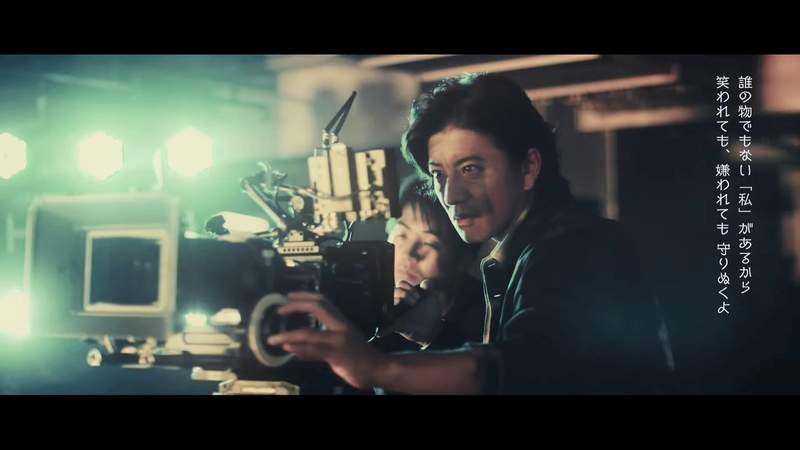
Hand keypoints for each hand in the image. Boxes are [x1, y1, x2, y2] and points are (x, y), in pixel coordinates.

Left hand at [266, 291, 384, 389]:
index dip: (304, 295)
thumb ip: (317, 345)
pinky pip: (315, 351)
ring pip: (310, 333)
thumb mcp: (338, 345)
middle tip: (279, 310)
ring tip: (272, 339)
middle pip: (318, 307)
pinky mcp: (338, 355)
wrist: (378, 368)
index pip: (323, 300)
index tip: (288, 295)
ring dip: (288, 335)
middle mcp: (340, 326)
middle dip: (296, 306)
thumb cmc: (358, 357)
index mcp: (341, 321)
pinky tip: (287, 348)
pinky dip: (300, 349)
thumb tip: (294, 348)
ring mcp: (339, 340)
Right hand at [388, 279, 448, 346]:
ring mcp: (398, 314)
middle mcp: (401, 303)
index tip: (418, 294)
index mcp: (407, 295)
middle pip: (395, 292)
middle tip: (416, 301)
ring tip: (408, 307)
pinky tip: (379, 334)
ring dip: (395, 305)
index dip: (408, 287)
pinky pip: (388, 328)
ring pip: (389, 307)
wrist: (435, 327)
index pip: (400, 285)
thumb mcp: (434, 297)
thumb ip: (431, 287)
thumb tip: (425, 282)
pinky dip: (383, 331)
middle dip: (407, 294)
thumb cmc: (432, 311)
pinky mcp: (399, 326)